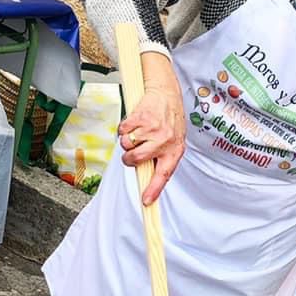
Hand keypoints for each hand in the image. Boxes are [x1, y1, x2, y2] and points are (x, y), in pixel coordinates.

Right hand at [118, 52, 184, 204]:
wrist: (166, 94)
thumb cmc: (169, 121)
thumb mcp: (173, 142)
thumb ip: (161, 159)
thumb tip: (145, 178)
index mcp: (174, 150)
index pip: (163, 175)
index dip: (154, 189)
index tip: (146, 201)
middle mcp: (164, 140)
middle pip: (135, 159)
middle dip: (129, 158)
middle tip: (133, 152)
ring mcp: (152, 129)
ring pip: (126, 145)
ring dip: (127, 140)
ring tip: (139, 132)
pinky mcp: (140, 117)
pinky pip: (122, 131)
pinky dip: (124, 128)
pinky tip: (135, 123)